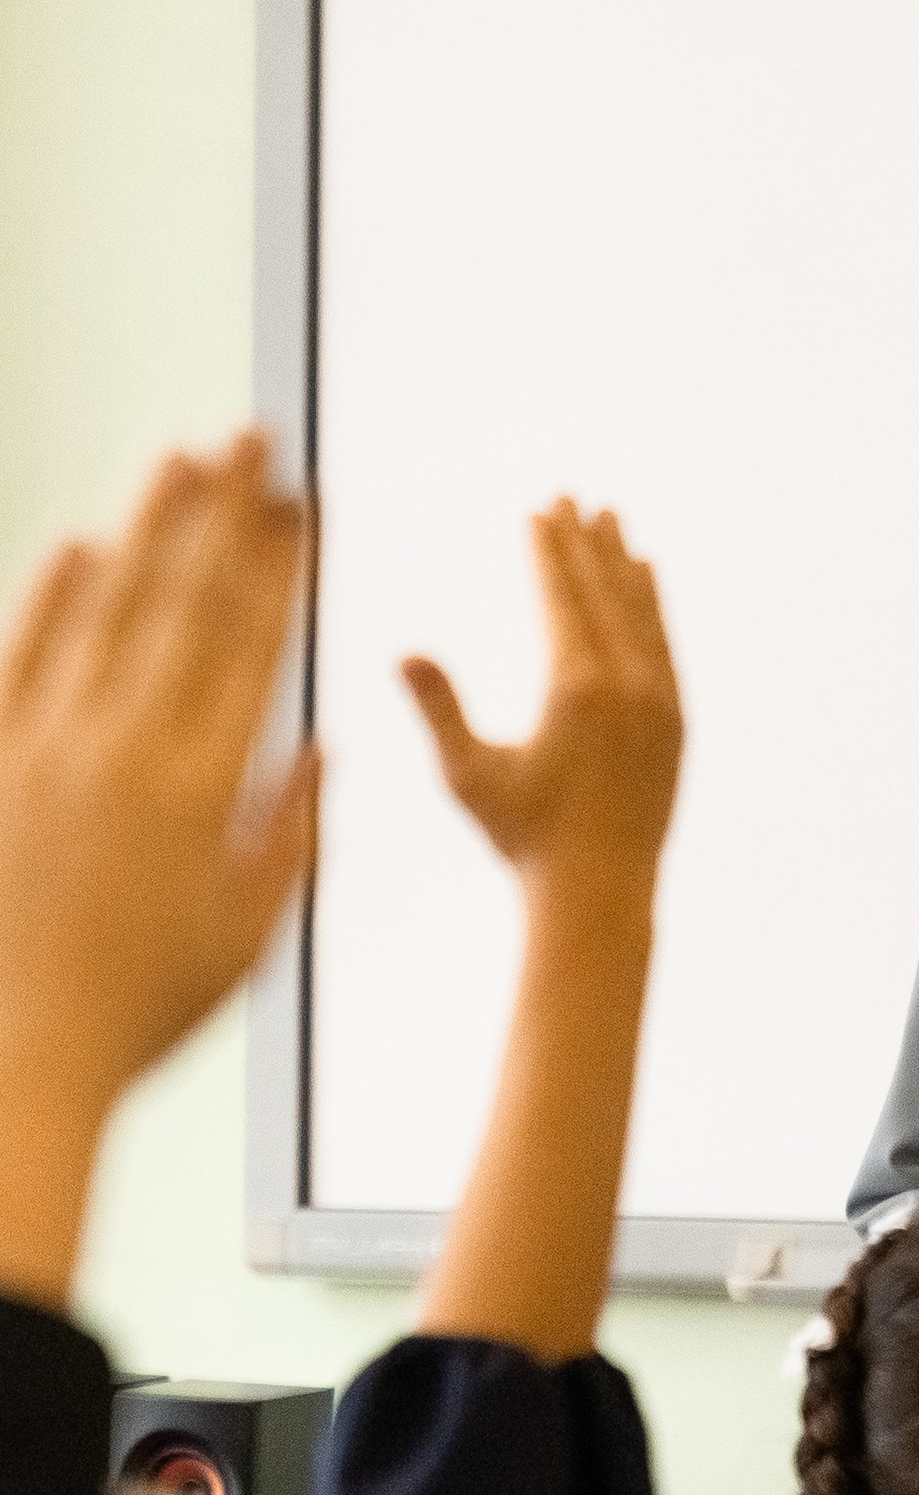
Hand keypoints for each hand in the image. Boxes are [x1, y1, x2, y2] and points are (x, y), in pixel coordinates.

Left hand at [0, 438, 315, 1306]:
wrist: (14, 1057)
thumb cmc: (139, 1012)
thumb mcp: (245, 932)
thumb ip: (286, 831)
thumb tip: (313, 747)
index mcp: (200, 789)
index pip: (251, 645)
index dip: (281, 563)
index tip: (304, 502)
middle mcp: (122, 749)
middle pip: (184, 600)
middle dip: (225, 510)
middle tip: (253, 437)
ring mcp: (43, 746)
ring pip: (104, 606)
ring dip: (146, 523)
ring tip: (180, 454)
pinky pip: (19, 654)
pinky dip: (50, 593)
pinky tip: (80, 541)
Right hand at [403, 503, 681, 894]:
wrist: (600, 890)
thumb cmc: (522, 838)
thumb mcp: (469, 775)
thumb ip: (440, 708)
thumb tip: (404, 651)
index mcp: (577, 687)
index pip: (561, 597)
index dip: (548, 550)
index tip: (539, 508)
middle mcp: (628, 684)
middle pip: (605, 592)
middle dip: (586, 541)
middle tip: (572, 494)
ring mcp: (660, 701)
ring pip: (642, 613)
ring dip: (625, 564)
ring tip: (614, 520)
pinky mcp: (677, 721)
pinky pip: (664, 645)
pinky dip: (653, 607)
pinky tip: (647, 580)